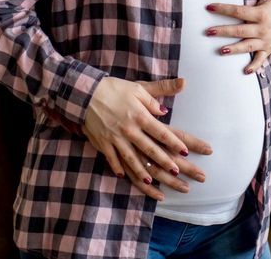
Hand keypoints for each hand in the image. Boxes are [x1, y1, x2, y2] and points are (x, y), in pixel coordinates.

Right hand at [83, 76, 211, 200]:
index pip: (161, 132)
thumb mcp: (138, 87)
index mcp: (140, 115)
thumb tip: (166, 110)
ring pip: (132, 159)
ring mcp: (115, 138)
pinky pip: (112, 160)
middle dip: (164, 161)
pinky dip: (118, 169)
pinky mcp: (103, 143)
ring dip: (143, 171)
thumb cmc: (114, 89)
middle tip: (177, 172)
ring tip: (153, 182)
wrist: (85, 93)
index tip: (185, 152)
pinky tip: (125, 177)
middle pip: (150, 149)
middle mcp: (129, 129)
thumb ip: (155, 96)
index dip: (174, 143)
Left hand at [205, 0, 270, 73]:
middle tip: (208, 32)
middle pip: (240, 31)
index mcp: (261, 14)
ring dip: (234, 49)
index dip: (224, 9)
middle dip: (224, 31)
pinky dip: (254, 66)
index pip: (239, 11)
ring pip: (247, 46)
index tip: (209, 7)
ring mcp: (265, 41)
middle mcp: (262, 29)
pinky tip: (245, 71)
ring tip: (221, 51)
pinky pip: (260, 60)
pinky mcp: (267, 51)